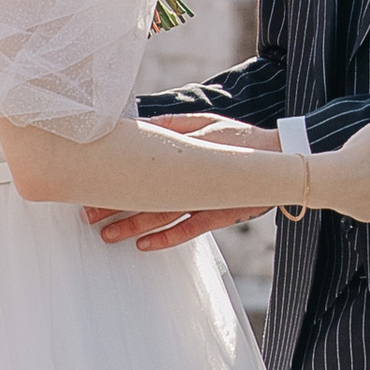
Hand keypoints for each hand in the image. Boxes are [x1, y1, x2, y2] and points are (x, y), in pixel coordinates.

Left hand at [86, 112, 268, 251]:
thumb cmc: (241, 139)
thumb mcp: (206, 123)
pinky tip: (144, 245)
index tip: (92, 185)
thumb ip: (173, 124)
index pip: (144, 168)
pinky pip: (188, 231)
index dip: (116, 179)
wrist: (282, 157)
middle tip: (88, 215)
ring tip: (107, 235)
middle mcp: (193, 180)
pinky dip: (166, 239)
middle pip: (146, 196)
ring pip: (162, 216)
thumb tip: (139, 124)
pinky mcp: (219, 214)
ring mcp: (205, 200)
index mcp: (187, 155)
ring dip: (132, 226)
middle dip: (115, 206)